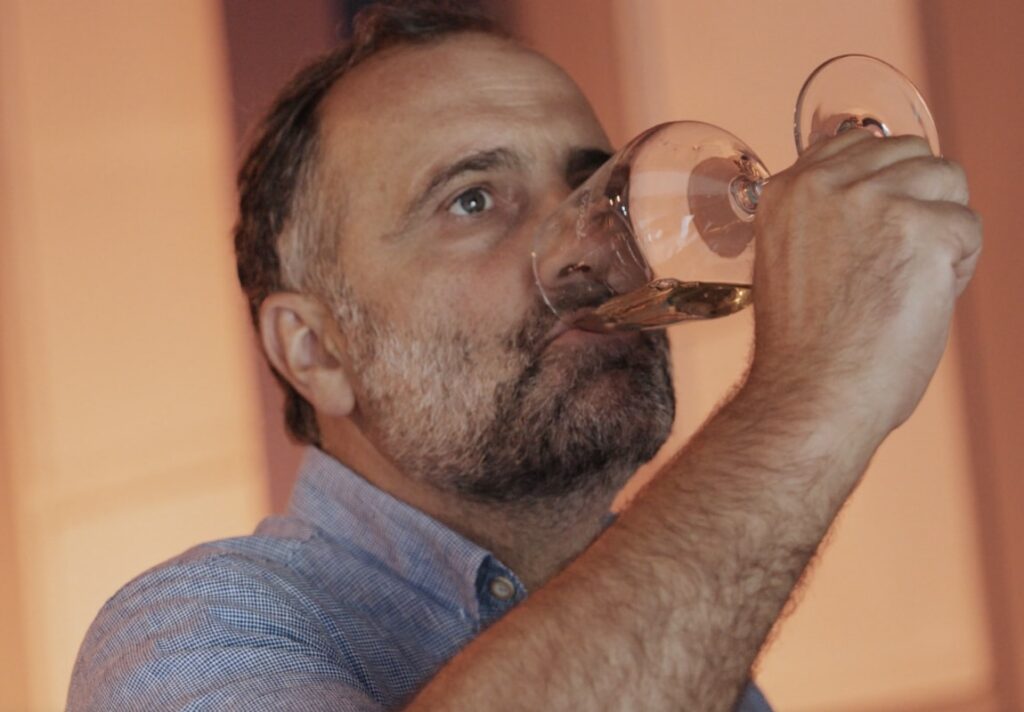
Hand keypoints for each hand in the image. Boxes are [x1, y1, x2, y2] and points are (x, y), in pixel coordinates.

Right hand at [748, 129, 981, 438]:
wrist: (811, 394)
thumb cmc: (804, 350)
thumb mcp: (788, 260)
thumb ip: (821, 217)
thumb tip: (875, 193)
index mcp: (787, 191)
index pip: (856, 143)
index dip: (884, 182)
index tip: (883, 226)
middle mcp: (826, 185)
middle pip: (911, 153)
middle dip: (920, 200)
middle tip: (899, 261)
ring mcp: (874, 201)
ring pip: (948, 179)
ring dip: (944, 228)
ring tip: (912, 280)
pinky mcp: (923, 227)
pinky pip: (970, 227)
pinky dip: (960, 268)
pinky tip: (924, 299)